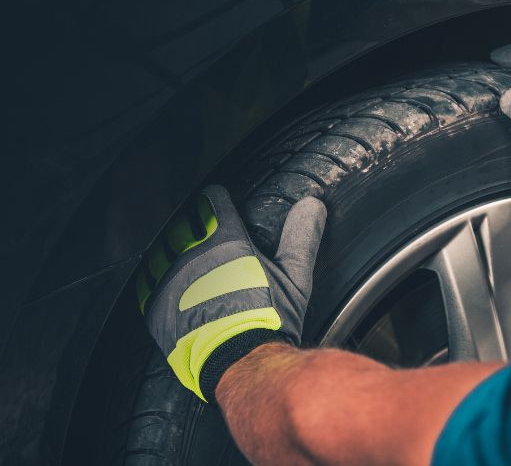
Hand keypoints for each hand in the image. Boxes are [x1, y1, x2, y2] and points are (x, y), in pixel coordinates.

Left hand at [137, 185, 325, 401]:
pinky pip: (147, 279)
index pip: (214, 202)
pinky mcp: (154, 303)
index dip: (216, 199)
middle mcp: (194, 253)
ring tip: (182, 256)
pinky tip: (169, 283)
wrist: (240, 362)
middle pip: (183, 222)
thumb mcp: (295, 278)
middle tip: (199, 230)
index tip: (217, 201)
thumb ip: (301, 238)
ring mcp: (170, 277)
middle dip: (191, 223)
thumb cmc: (269, 320)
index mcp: (227, 240)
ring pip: (161, 246)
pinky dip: (156, 276)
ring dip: (171, 247)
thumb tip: (312, 206)